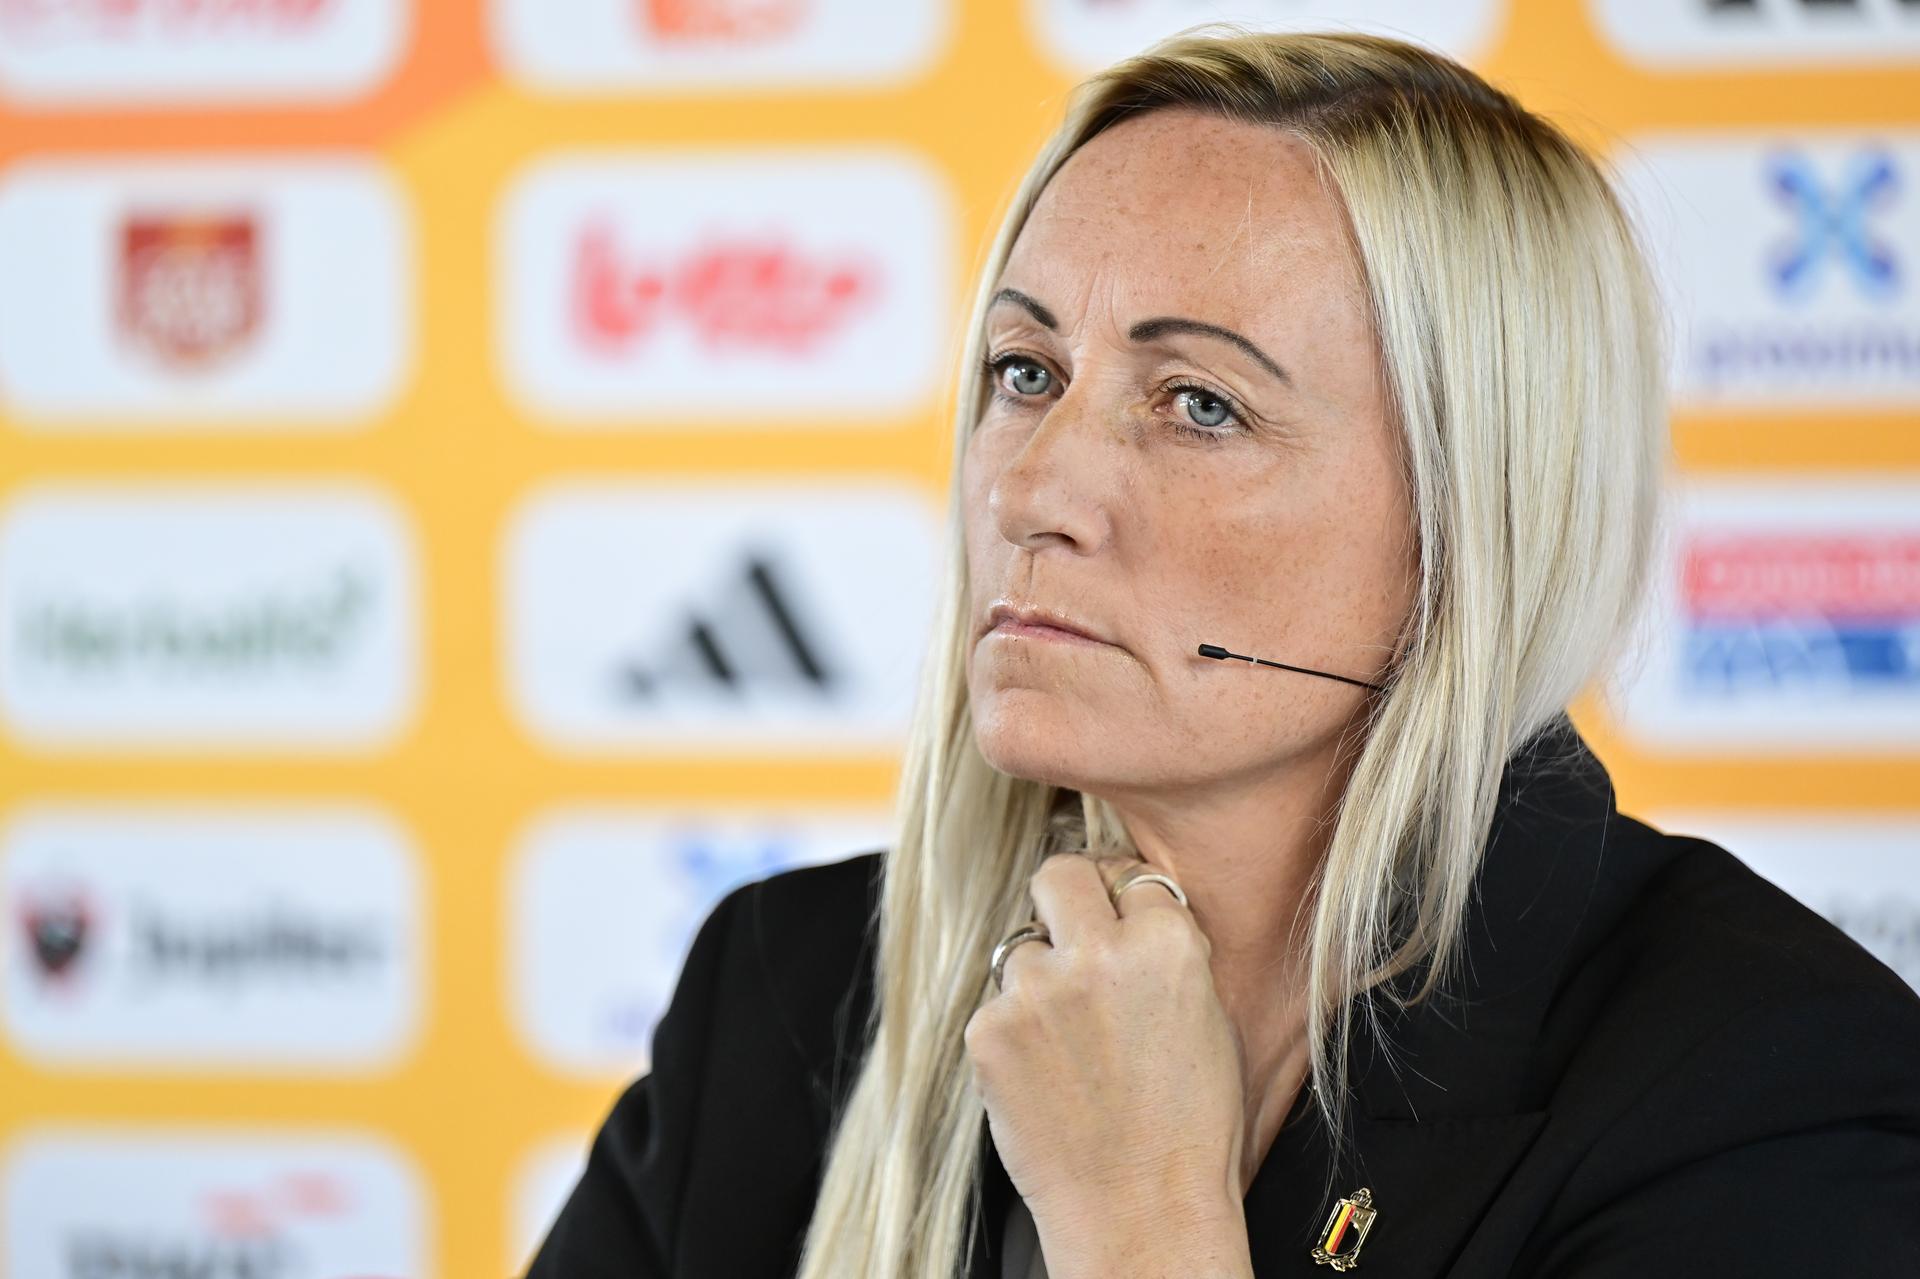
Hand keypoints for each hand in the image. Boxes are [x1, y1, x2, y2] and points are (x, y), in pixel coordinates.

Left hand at [963, 851, 1251, 1266]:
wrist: (1142, 1212)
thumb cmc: (1190, 1129)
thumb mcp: (1210, 1020)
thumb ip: (1169, 953)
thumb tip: (1133, 912)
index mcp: (1167, 943)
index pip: (1132, 877)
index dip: (1125, 902)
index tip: (1119, 921)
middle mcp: (1098, 954)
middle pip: (1060, 874)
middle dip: (1067, 899)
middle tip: (1073, 939)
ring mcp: (1036, 990)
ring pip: (1021, 948)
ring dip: (1039, 981)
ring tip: (1070, 1046)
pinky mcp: (989, 1031)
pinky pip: (995, 1008)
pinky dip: (1013, 1036)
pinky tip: (1046, 1078)